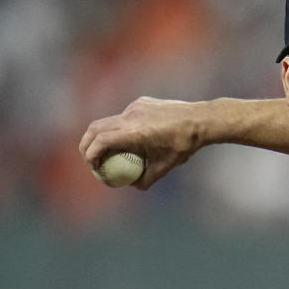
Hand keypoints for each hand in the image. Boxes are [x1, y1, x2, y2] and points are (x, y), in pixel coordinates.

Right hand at [79, 97, 205, 189]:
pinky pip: (125, 115)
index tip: (92, 165)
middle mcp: (130, 116)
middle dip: (87, 143)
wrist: (201, 119)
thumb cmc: (184, 144)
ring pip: (109, 120)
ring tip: (104, 148)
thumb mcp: (166, 166)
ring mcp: (135, 107)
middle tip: (88, 157)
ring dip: (102, 134)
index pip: (101, 141)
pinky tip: (132, 137)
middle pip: (96, 128)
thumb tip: (134, 186)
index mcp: (133, 132)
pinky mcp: (141, 102)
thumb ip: (147, 178)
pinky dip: (121, 127)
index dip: (90, 154)